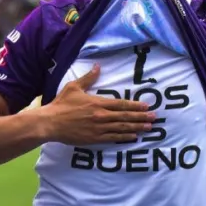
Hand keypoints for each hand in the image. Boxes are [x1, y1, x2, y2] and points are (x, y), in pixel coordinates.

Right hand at [41, 64, 156, 144]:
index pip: (121, 104)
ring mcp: (99, 129)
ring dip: (137, 127)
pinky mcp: (94, 139)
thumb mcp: (74, 87)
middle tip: (154, 118)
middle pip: (125, 117)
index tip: (146, 106)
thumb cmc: (61, 104)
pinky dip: (124, 138)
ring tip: (149, 128)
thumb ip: (88, 78)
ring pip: (122, 128)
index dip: (135, 106)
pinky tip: (134, 137)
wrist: (50, 123)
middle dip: (141, 117)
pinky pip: (113, 138)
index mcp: (98, 103)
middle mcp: (101, 116)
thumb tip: (98, 66)